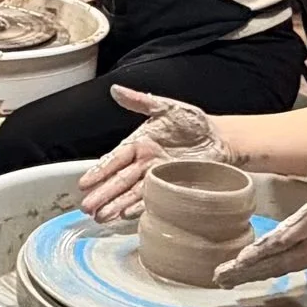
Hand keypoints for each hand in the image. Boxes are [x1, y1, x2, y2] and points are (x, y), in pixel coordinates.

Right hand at [78, 87, 234, 219]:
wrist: (221, 139)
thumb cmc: (194, 122)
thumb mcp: (167, 107)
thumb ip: (140, 101)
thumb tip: (115, 89)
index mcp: (139, 143)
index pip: (114, 159)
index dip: (99, 171)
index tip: (85, 183)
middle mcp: (144, 162)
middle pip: (119, 180)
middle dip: (102, 194)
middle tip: (87, 207)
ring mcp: (156, 177)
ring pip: (131, 193)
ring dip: (115, 205)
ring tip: (100, 217)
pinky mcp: (171, 188)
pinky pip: (151, 200)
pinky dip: (138, 208)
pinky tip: (125, 216)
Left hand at [211, 158, 306, 285]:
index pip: (284, 240)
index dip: (262, 251)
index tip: (240, 259)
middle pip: (275, 262)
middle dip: (247, 271)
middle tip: (219, 278)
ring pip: (278, 268)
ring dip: (252, 275)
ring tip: (225, 281)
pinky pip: (285, 268)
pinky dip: (265, 273)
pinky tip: (248, 276)